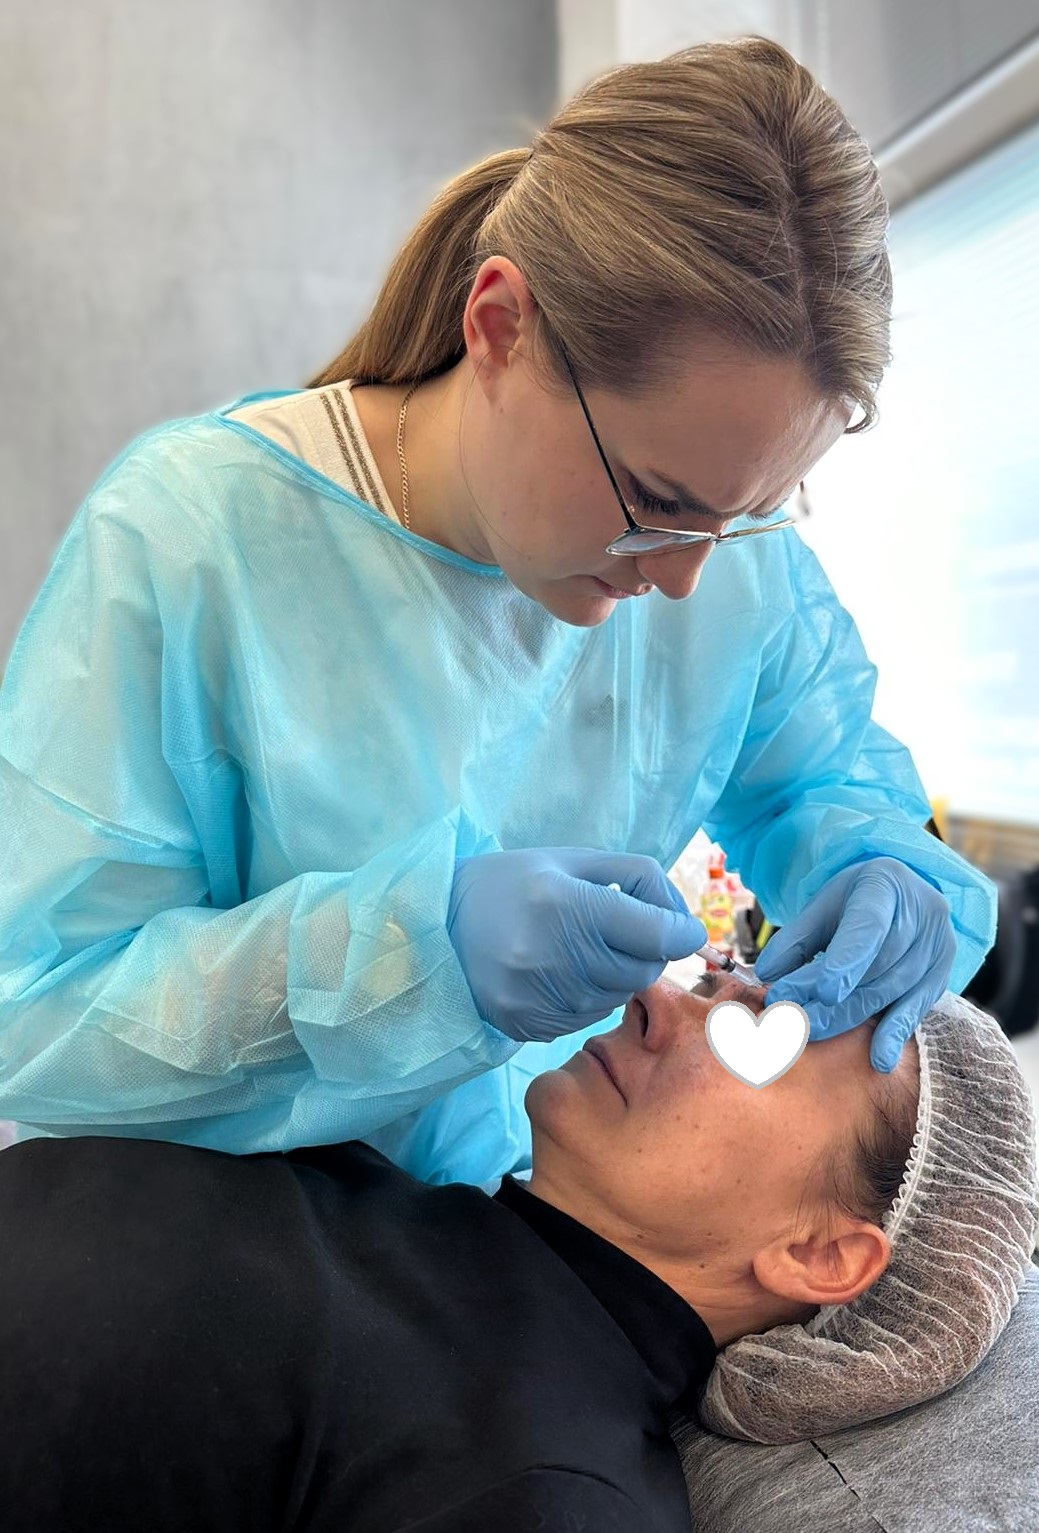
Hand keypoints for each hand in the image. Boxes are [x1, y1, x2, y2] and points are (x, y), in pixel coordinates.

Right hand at [447, 847, 706, 1042]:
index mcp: (568, 904)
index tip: (685, 928)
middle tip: (622, 930)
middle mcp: (557, 956)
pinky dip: (588, 996)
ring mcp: (542, 997)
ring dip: (615, 974)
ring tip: (580, 948)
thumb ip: (637, 879)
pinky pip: (588, 1017)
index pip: (658, 934)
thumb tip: (686, 921)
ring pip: (619, 996)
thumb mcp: (570, 860)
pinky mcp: (531, 1024)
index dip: (683, 931)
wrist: (434, 927)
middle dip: (646, 950)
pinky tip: (559, 972)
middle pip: (644, 970)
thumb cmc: (511, 884)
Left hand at [754, 857, 956, 1071]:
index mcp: (885, 884)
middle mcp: (921, 913)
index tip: (823, 993)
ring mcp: (937, 945)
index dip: (847, 961)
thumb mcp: (822, 905)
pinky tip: (879, 1058)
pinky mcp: (942, 974)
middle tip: (793, 1019)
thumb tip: (766, 975)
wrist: (901, 894)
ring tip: (809, 1030)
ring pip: (891, 990)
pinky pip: (917, 1008)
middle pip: (876, 966)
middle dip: (833, 999)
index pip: (868, 927)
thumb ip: (796, 939)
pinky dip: (894, 1033)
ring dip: (849, 1017)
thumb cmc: (854, 900)